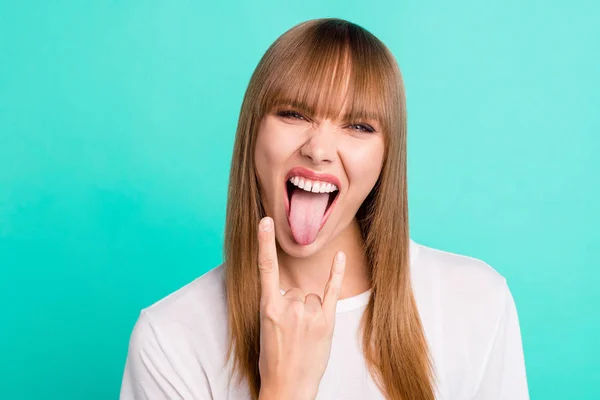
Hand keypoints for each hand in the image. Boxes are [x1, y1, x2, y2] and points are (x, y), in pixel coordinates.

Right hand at [256, 217, 345, 399]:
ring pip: (311, 296)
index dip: (264, 243)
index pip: (265, 268)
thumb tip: (290, 293)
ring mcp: (308, 314)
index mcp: (268, 308)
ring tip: (304, 336)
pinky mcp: (326, 321)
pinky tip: (340, 257)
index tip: (265, 221)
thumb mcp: (266, 329)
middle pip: (295, 290)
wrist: (289, 387)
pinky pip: (332, 291)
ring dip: (309, 312)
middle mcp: (289, 307)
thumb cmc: (273, 359)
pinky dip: (336, 274)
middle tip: (292, 332)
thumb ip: (277, 306)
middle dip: (294, 307)